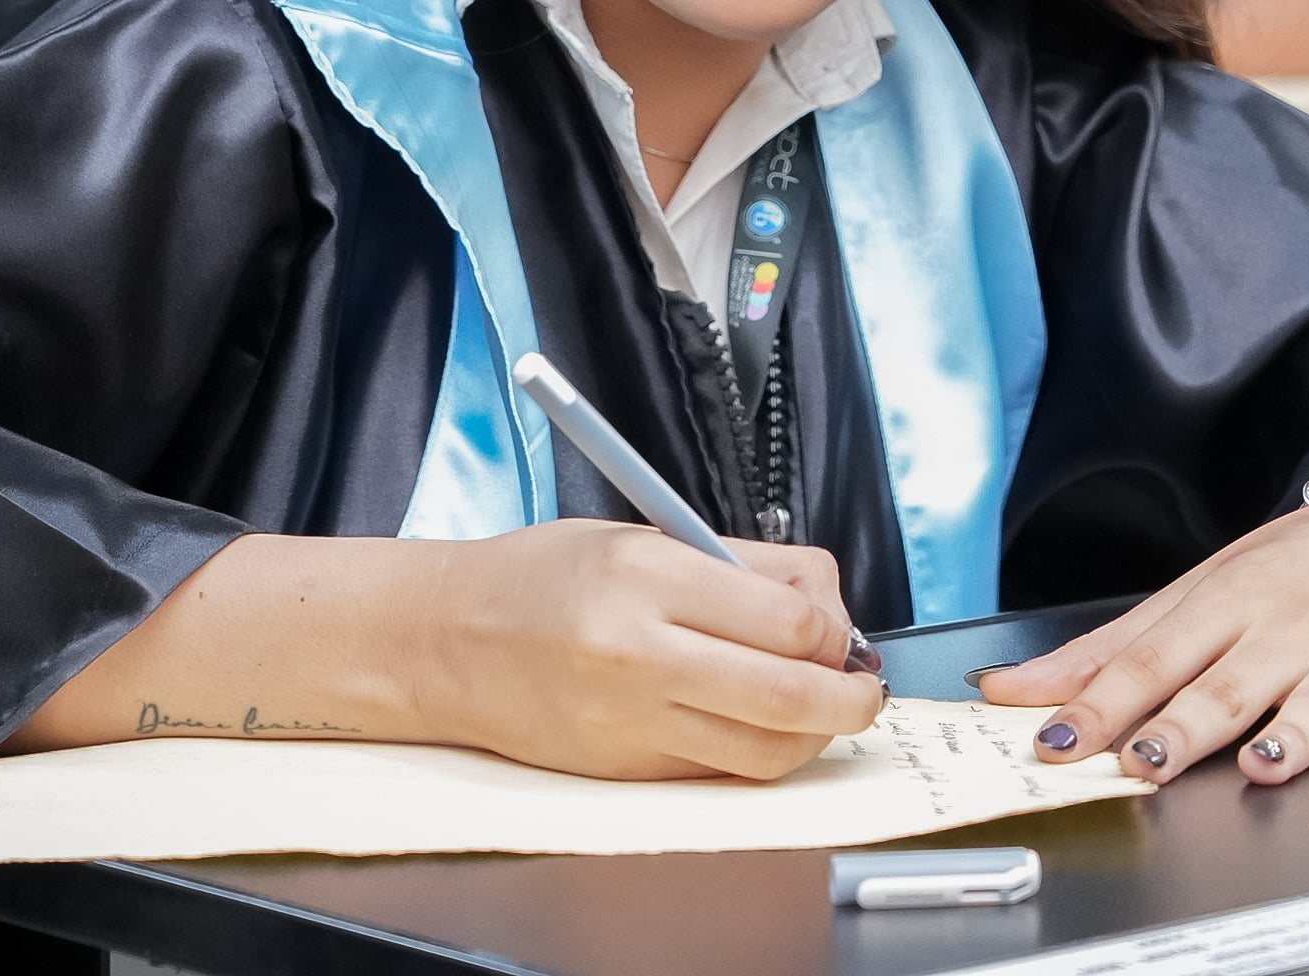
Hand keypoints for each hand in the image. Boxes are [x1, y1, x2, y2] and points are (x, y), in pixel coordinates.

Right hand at [6, 523, 883, 782]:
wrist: (444, 639)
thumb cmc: (542, 575)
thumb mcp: (645, 535)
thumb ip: (742, 565)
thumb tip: (828, 603)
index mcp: (649, 576)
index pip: (788, 619)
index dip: (837, 628)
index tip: (841, 625)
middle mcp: (641, 654)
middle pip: (791, 697)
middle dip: (851, 697)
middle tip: (864, 685)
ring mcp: (631, 723)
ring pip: (765, 752)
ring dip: (814, 734)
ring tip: (820, 705)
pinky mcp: (624, 770)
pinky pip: (719, 772)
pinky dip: (758, 753)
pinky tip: (760, 722)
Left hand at [982, 473, 1308, 783]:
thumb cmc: (1299, 564)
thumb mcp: (1201, 588)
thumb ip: (1108, 649)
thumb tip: (1011, 690)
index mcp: (1225, 605)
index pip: (1150, 659)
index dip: (1100, 705)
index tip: (1057, 743)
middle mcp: (1285, 631)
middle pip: (1225, 687)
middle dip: (1182, 727)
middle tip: (1142, 762)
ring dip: (1291, 734)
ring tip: (1261, 764)